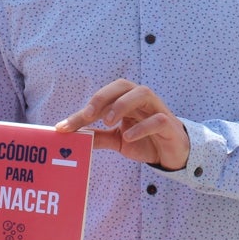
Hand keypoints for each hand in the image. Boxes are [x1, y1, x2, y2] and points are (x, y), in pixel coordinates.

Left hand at [56, 79, 188, 170]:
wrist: (173, 154)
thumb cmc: (146, 141)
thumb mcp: (118, 140)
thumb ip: (99, 136)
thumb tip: (75, 136)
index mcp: (127, 101)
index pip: (104, 97)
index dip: (84, 109)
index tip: (65, 126)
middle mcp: (142, 101)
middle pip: (123, 85)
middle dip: (102, 97)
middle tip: (88, 115)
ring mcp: (157, 110)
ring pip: (143, 93)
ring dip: (122, 104)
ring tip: (108, 121)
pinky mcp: (169, 125)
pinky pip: (157, 119)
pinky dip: (141, 126)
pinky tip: (128, 137)